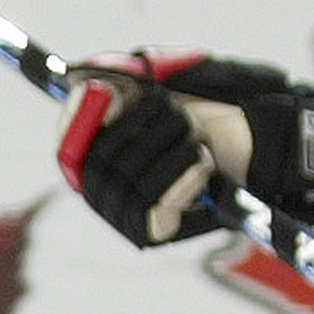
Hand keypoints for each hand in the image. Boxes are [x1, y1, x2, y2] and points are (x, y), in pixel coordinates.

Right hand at [56, 49, 313, 248]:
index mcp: (92, 153)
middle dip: (142, 130)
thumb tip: (93, 91)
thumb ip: (119, 83)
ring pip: (131, 184)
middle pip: (99, 163)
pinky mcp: (153, 231)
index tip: (109, 97)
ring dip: (170, 152)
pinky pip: (157, 208)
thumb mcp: (157, 87)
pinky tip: (203, 163)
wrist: (248, 147)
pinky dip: (184, 180)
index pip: (66, 146)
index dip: (79, 122)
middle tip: (175, 111)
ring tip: (196, 138)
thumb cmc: (201, 116)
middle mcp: (101, 188)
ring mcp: (124, 213)